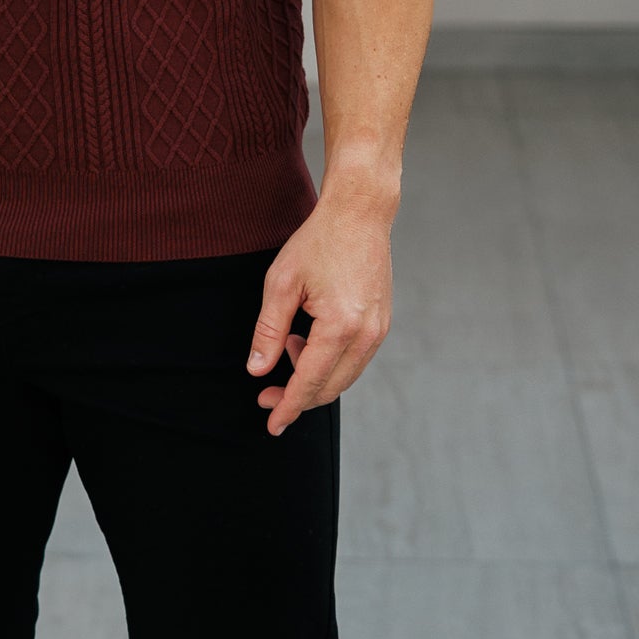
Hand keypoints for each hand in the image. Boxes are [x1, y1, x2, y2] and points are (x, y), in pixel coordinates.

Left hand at [247, 186, 395, 435]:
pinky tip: (305, 339)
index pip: (309, 383)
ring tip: (286, 346)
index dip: (288, 407)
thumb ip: (267, 331)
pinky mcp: (382, 323)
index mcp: (340, 327)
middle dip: (297, 398)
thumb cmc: (318, 242)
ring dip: (312, 377)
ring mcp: (379, 330)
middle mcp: (366, 335)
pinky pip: (354, 359)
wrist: (360, 213)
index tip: (271, 425)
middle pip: (330, 388)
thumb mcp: (281, 283)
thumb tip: (257, 370)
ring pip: (343, 377)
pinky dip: (328, 362)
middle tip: (265, 394)